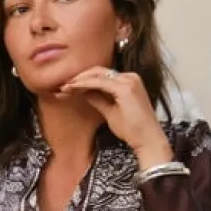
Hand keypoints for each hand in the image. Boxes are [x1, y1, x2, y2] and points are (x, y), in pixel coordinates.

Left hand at [58, 68, 172, 164]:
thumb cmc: (133, 129)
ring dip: (78, 80)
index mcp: (129, 81)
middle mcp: (130, 77)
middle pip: (98, 71)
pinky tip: (72, 89)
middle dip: (78, 77)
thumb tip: (84, 93)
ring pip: (97, 74)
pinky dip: (84, 85)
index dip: (83, 80)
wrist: (147, 139)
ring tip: (64, 88)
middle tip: (62, 86)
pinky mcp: (125, 88)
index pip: (101, 76)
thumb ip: (98, 99)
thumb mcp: (110, 111)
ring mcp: (129, 81)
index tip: (68, 88)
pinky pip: (99, 82)